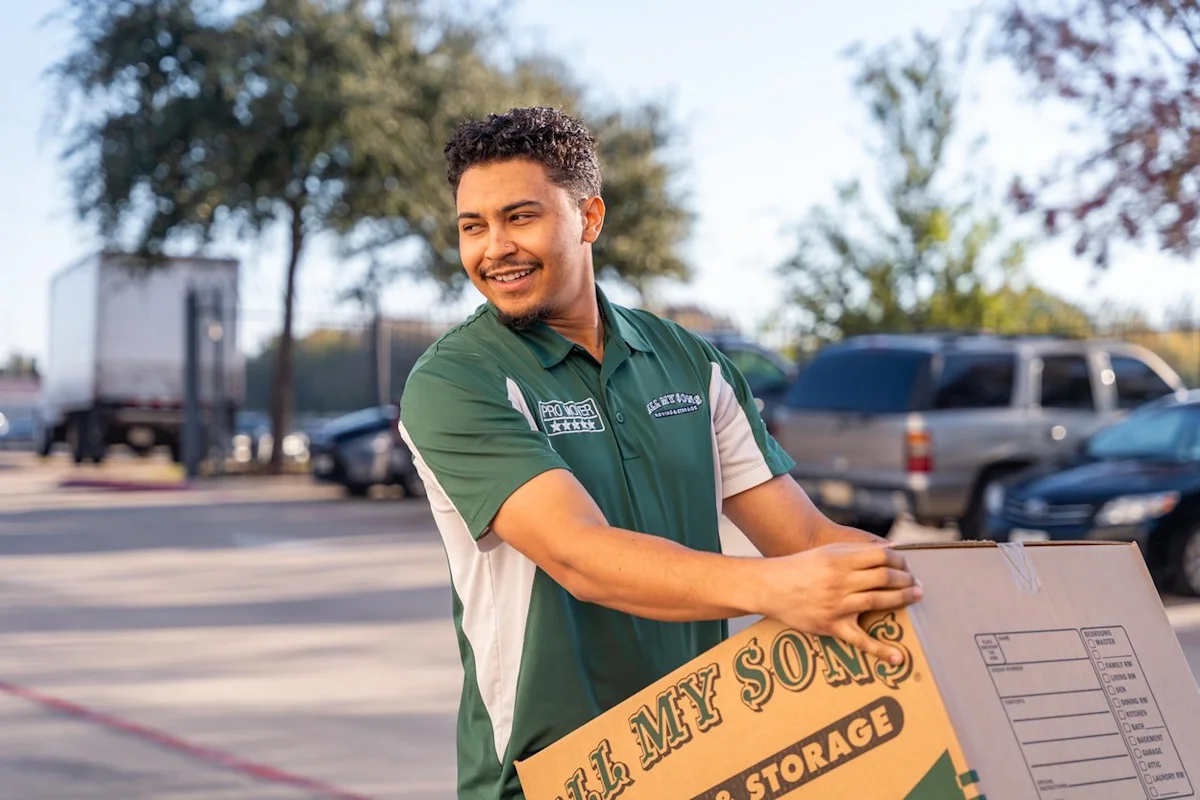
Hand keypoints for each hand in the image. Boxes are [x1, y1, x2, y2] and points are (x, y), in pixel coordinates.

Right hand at [754, 542, 921, 665]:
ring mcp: (837, 604)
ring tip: (915, 596)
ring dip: (902, 598)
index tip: (906, 567)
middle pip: (885, 577)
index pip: (882, 557)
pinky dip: (880, 650)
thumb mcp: (827, 552)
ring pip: (879, 601)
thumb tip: (889, 549)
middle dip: (906, 580)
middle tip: (915, 583)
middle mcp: (841, 581)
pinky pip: (860, 641)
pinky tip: (897, 657)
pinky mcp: (832, 626)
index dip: (900, 561)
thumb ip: (856, 551)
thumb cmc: (800, 567)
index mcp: (840, 560)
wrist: (770, 586)